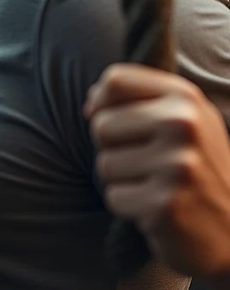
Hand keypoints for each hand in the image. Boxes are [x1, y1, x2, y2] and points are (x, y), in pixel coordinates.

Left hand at [84, 63, 229, 279]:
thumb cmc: (198, 170)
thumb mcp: (186, 122)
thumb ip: (142, 100)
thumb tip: (92, 101)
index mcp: (186, 98)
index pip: (116, 80)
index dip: (101, 102)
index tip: (115, 124)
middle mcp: (183, 125)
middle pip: (102, 125)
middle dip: (113, 149)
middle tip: (147, 165)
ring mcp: (177, 165)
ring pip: (105, 164)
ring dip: (122, 181)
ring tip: (155, 186)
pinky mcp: (165, 203)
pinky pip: (115, 196)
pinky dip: (128, 207)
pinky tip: (156, 208)